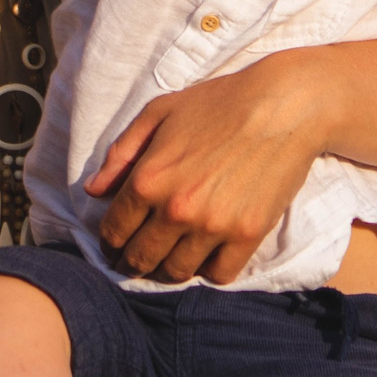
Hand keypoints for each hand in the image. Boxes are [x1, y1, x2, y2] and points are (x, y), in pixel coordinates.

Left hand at [85, 53, 332, 284]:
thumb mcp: (159, 113)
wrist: (283, 105)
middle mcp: (176, 209)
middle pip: (141, 259)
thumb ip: (121, 153)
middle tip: (138, 261)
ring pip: (177, 272)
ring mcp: (213, 226)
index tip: (116, 245)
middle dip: (133, 263)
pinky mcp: (247, 235)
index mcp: (148, 179)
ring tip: (171, 260)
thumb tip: (93, 190)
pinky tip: (208, 256)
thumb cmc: (219, 102)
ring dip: (169, 270)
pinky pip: (219, 275)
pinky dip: (209, 270)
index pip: (114, 231)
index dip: (110, 242)